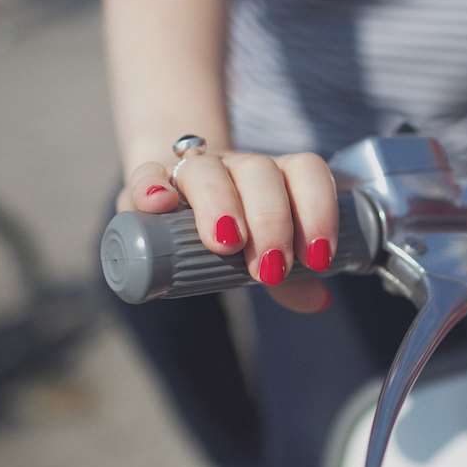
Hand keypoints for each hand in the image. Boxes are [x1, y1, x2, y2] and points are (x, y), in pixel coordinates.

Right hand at [116, 151, 336, 312]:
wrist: (180, 201)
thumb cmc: (235, 232)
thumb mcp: (265, 253)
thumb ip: (292, 279)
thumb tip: (319, 300)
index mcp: (277, 177)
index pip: (305, 171)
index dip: (317, 210)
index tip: (317, 257)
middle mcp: (238, 166)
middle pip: (259, 172)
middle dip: (270, 220)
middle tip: (271, 268)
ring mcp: (193, 169)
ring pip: (207, 170)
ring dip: (219, 204)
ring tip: (226, 244)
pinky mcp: (149, 180)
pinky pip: (147, 173)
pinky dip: (151, 186)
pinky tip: (161, 204)